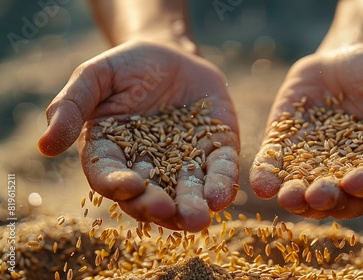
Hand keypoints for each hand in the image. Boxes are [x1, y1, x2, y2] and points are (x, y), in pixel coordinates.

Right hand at [38, 41, 239, 231]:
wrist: (171, 54)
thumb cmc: (127, 66)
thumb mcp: (95, 76)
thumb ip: (71, 105)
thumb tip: (44, 146)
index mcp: (112, 153)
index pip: (108, 176)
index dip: (116, 184)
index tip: (129, 186)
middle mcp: (148, 167)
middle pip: (149, 195)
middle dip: (157, 206)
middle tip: (166, 211)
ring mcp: (185, 162)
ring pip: (187, 191)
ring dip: (192, 206)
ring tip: (198, 219)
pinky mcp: (215, 150)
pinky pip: (219, 170)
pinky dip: (221, 183)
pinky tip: (223, 196)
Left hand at [250, 44, 362, 218]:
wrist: (345, 56)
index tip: (357, 182)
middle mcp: (349, 169)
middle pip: (340, 197)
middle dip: (328, 199)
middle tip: (317, 195)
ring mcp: (314, 161)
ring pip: (305, 189)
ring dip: (296, 198)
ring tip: (286, 197)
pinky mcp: (286, 146)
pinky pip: (276, 166)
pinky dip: (268, 176)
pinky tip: (260, 184)